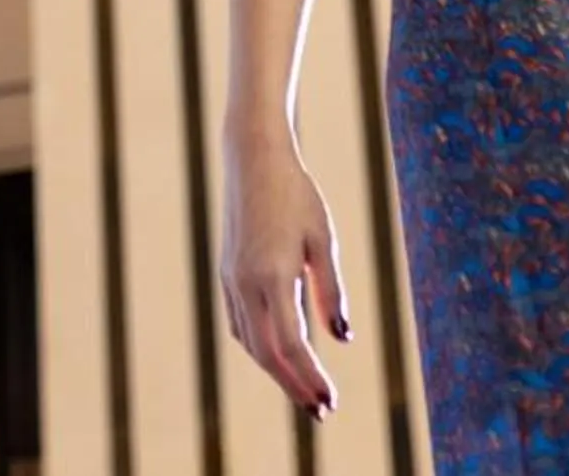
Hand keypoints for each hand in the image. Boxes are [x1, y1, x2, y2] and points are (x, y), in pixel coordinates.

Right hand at [217, 130, 349, 418]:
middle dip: (294, 386)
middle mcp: (244, 283)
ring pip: (249, 342)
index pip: (292, 345)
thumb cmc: (296, 194)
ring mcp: (230, 278)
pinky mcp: (227, 272)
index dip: (311, 378)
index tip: (330, 402)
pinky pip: (240, 323)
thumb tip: (341, 339)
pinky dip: (259, 347)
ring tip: (304, 390)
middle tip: (321, 410)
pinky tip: (278, 354)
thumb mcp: (323, 240)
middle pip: (267, 353)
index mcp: (272, 275)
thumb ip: (330, 292)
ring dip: (276, 371)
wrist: (252, 158)